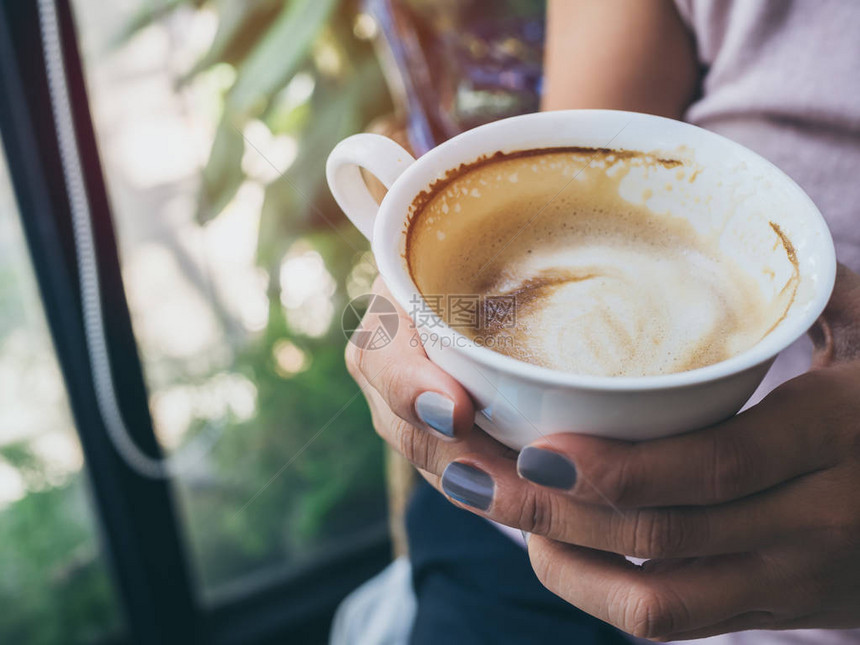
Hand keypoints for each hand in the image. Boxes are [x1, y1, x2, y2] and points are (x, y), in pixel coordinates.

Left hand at [346, 266, 859, 639]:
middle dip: (553, 510)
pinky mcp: (774, 608)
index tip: (536, 448)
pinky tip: (552, 548)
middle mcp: (814, 520)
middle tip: (472, 471)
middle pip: (663, 533)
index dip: (621, 469)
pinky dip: (600, 592)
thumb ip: (810, 294)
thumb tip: (733, 246)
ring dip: (563, 558)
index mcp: (838, 434)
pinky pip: (676, 621)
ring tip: (497, 509)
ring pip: (660, 598)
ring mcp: (793, 576)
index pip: (716, 466)